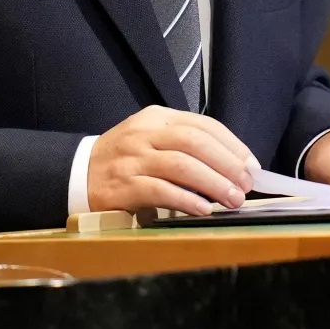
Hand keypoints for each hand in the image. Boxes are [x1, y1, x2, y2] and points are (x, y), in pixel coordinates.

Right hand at [87, 106, 258, 215]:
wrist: (78, 174)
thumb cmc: (126, 160)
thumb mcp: (154, 140)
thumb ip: (188, 147)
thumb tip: (235, 166)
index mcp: (158, 118)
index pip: (204, 125)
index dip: (233, 146)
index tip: (251, 167)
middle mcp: (145, 134)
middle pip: (195, 142)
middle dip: (227, 164)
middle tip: (245, 186)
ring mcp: (132, 159)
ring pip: (181, 165)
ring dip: (212, 183)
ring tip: (232, 200)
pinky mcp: (122, 186)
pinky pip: (160, 191)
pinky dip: (186, 200)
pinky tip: (203, 210)